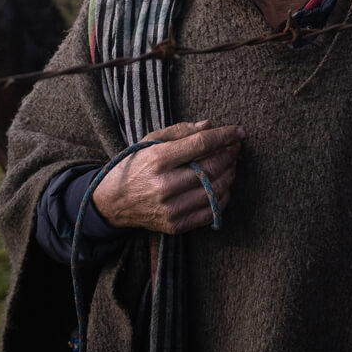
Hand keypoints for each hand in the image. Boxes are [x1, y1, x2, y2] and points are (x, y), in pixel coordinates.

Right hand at [92, 119, 244, 233]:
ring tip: (231, 164)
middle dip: (230, 155)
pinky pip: (211, 211)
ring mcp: (171, 208)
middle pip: (211, 168)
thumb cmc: (135, 165)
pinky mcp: (176, 225)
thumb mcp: (151, 141)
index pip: (200, 144)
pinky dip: (223, 196)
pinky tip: (222, 185)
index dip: (224, 136)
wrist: (112, 202)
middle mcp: (164, 186)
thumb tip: (210, 126)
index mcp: (157, 160)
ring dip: (230, 174)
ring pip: (215, 190)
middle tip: (235, 147)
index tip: (239, 131)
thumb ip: (181, 131)